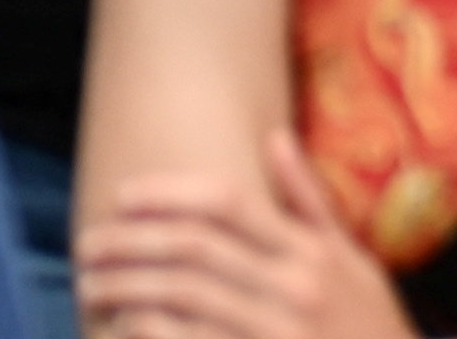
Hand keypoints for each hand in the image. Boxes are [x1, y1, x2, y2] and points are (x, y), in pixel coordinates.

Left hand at [79, 122, 412, 338]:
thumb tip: (273, 137)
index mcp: (310, 254)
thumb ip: (309, 204)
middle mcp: (294, 290)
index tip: (123, 196)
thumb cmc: (370, 330)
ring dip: (127, 289)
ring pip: (184, 298)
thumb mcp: (353, 265)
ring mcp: (278, 336)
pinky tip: (124, 330)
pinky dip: (152, 336)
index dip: (168, 192)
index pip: (227, 201)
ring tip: (91, 288)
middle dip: (129, 242)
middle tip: (86, 244)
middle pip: (193, 248)